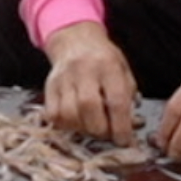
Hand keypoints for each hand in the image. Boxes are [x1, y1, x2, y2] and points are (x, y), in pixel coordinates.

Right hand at [40, 22, 139, 145]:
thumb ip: (128, 96)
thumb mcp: (123, 70)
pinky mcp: (49, 87)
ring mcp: (64, 79)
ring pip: (69, 114)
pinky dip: (65, 125)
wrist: (75, 40)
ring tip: (91, 128)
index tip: (125, 141)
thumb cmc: (103, 59)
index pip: (116, 100)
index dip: (121, 126)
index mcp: (108, 66)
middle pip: (89, 107)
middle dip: (100, 130)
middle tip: (107, 134)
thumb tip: (131, 126)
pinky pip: (53, 115)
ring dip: (82, 129)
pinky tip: (75, 122)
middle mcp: (84, 71)